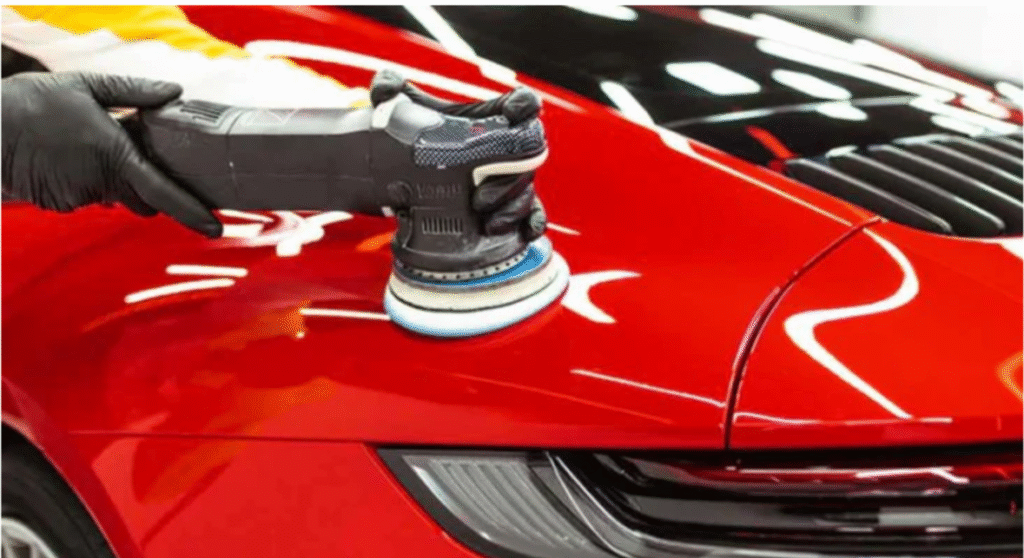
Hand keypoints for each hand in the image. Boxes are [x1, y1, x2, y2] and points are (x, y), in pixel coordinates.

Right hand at [2, 72, 221, 236]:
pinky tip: (66, 156)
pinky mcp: (59, 203)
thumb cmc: (32, 101)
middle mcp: (99, 182)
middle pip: (144, 200)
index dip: (192, 212)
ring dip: (112, 178)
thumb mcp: (86, 86)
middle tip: (140, 158)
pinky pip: (86, 196)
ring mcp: (78, 196)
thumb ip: (134, 92)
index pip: (163, 192)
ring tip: (86, 146)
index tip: (214, 226)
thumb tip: (174, 93)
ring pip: (113, 196)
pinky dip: (85, 181)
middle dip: (150, 189)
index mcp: (113, 154)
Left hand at [371, 69, 546, 240]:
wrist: (411, 181)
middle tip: (478, 198)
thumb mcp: (403, 113)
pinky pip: (533, 214)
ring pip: (526, 190)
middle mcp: (508, 147)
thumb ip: (390, 91)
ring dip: (512, 208)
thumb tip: (384, 86)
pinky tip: (525, 232)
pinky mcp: (511, 205)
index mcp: (491, 117)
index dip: (524, 105)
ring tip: (488, 223)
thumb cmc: (421, 140)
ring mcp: (511, 178)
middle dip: (509, 180)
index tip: (513, 113)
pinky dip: (531, 223)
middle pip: (527, 156)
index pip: (521, 103)